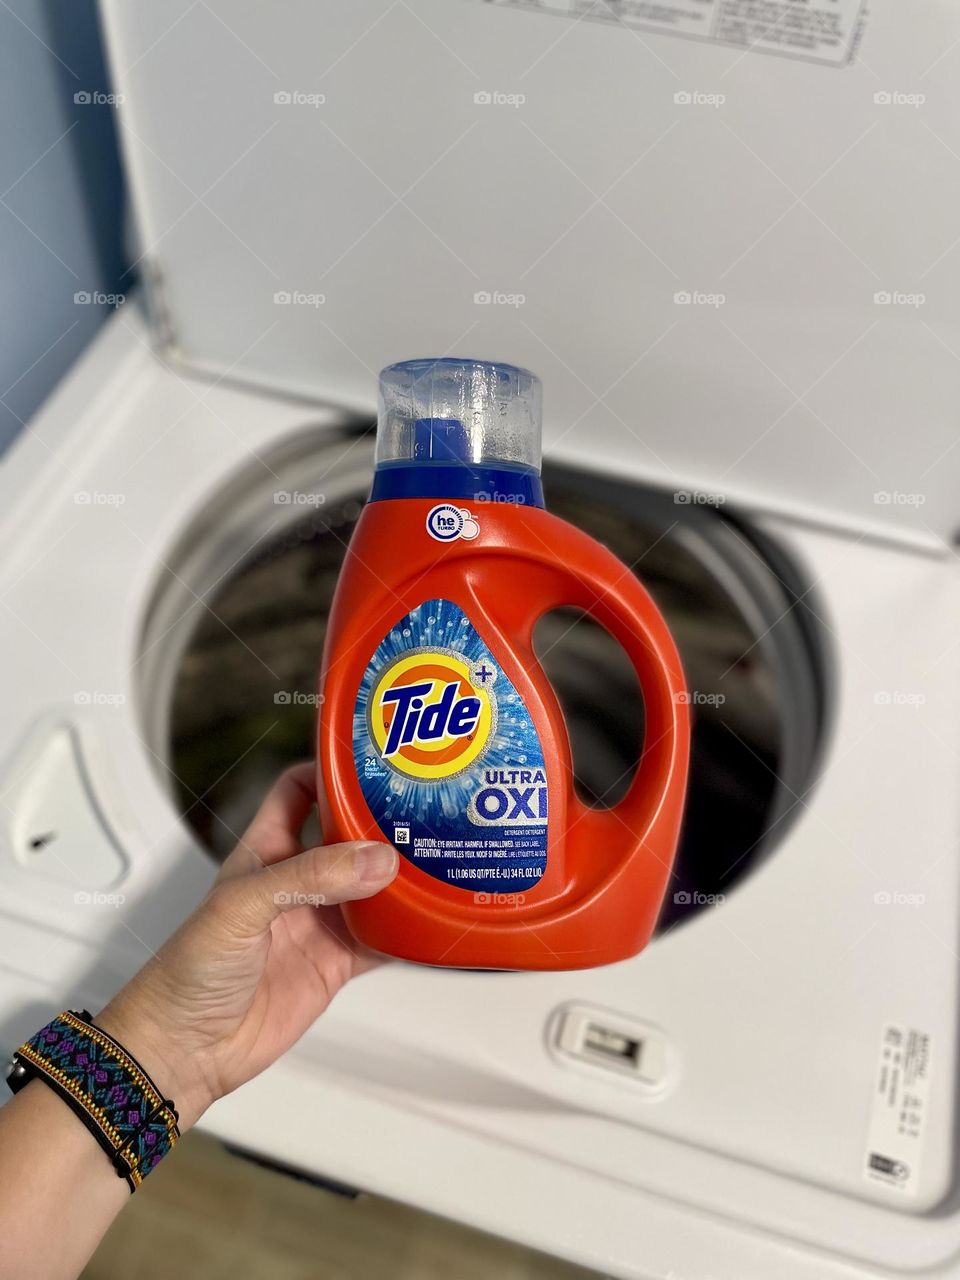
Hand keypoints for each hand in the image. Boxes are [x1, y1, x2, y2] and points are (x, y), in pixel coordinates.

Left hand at [95, 764, 397, 1127]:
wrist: (185, 1049)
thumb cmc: (187, 971)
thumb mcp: (242, 905)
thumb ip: (308, 878)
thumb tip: (373, 859)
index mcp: (266, 850)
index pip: (300, 790)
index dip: (331, 771)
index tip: (371, 762)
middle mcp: (298, 880)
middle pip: (350, 836)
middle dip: (383, 822)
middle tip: (423, 810)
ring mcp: (320, 921)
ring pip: (374, 886)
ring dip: (403, 876)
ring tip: (440, 858)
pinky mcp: (336, 963)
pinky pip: (383, 940)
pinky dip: (408, 931)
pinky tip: (429, 920)